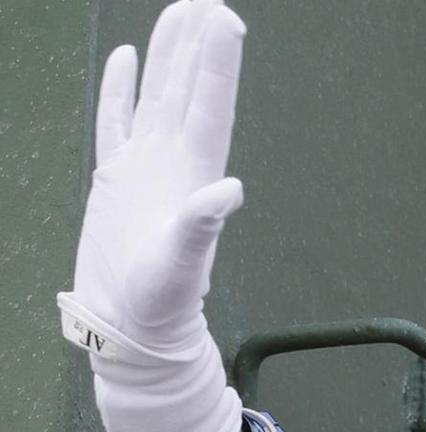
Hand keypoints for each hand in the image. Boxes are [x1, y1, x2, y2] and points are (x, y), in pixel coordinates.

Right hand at [59, 0, 249, 431]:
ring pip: (157, 96)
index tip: (226, 22)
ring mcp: (145, 167)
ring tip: (180, 11)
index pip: (210, 106)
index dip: (218, 64)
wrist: (131, 325)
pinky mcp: (116, 178)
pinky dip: (123, 89)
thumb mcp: (182, 263)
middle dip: (198, 46)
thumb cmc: (161, 302)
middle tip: (208, 1)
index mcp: (195, 176)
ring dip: (169, 56)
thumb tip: (229, 189)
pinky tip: (129, 58)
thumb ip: (203, 225)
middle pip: (189, 90)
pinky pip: (118, 121)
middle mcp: (175, 163)